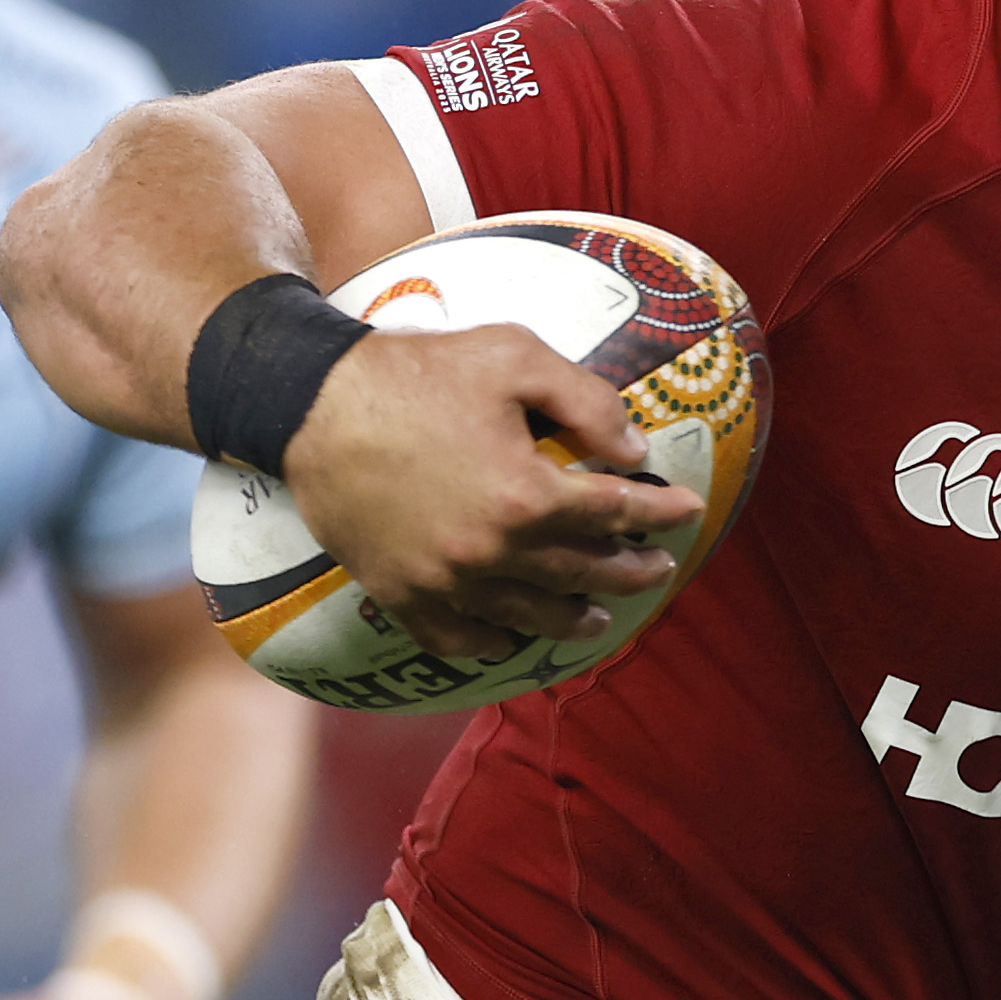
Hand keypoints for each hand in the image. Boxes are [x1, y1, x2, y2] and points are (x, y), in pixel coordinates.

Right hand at [284, 325, 705, 659]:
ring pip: (530, 617)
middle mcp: (493, 552)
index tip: (688, 511)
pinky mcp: (401, 595)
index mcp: (527, 494)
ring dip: (573, 620)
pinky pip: (457, 639)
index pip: (618, 513)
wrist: (312, 404)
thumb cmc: (416, 372)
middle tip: (656, 570)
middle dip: (632, 572)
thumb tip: (635, 453)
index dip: (661, 514)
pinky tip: (508, 636)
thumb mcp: (512, 356)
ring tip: (596, 619)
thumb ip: (586, 401)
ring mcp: (446, 582)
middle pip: (584, 575)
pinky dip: (490, 643)